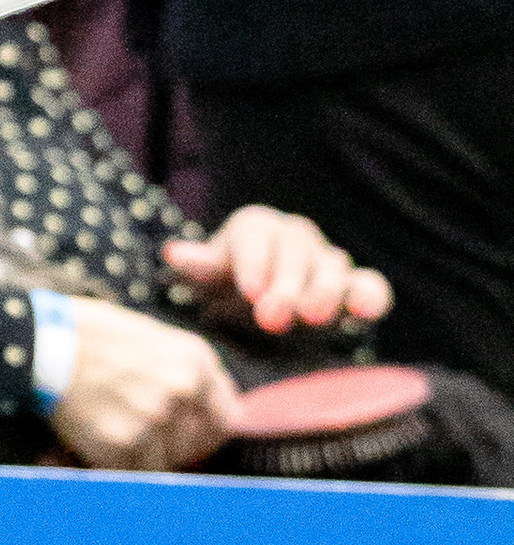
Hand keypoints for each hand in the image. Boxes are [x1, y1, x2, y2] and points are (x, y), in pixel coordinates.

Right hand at [50, 298, 241, 471]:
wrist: (41, 342)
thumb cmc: (87, 335)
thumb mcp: (151, 338)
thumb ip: (179, 372)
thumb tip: (195, 407)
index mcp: (196, 361)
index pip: (224, 417)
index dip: (203, 430)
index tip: (185, 435)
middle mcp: (184, 390)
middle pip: (196, 444)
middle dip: (172, 446)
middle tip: (141, 437)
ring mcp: (155, 419)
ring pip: (164, 461)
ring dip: (141, 457)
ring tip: (113, 432)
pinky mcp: (124, 444)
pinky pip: (132, 472)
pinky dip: (115, 464)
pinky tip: (97, 441)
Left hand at [162, 206, 391, 338]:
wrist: (252, 310)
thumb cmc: (225, 288)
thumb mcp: (206, 279)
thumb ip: (199, 268)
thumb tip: (174, 253)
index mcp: (255, 228)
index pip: (255, 236)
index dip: (253, 262)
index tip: (249, 291)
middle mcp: (294, 236)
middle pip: (296, 250)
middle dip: (286, 283)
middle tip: (275, 316)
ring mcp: (326, 261)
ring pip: (332, 265)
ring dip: (325, 290)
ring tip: (315, 316)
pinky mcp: (352, 288)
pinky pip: (369, 285)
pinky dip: (370, 297)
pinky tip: (366, 313)